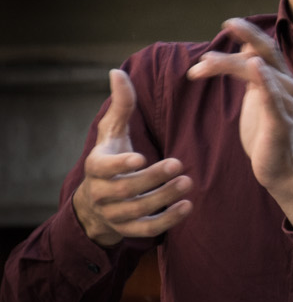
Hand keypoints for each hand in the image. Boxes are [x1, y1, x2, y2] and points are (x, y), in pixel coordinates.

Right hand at [72, 70, 194, 245]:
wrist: (98, 200)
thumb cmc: (111, 156)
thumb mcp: (113, 131)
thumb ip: (121, 105)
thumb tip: (117, 71)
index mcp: (96, 166)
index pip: (103, 167)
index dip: (120, 164)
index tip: (140, 157)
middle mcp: (101, 192)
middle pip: (126, 189)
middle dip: (152, 179)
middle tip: (179, 165)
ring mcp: (114, 213)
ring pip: (138, 210)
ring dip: (163, 198)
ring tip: (188, 182)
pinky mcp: (129, 230)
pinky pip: (148, 230)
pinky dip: (168, 221)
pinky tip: (188, 206)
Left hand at [187, 19, 292, 229]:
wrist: (279, 170)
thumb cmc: (265, 134)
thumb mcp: (256, 98)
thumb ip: (251, 76)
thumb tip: (244, 51)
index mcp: (279, 79)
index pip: (264, 48)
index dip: (247, 34)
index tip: (226, 24)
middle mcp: (287, 86)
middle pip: (267, 51)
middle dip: (247, 35)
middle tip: (225, 25)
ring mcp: (285, 103)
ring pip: (260, 72)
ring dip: (231, 64)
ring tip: (203, 66)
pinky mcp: (281, 122)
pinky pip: (273, 97)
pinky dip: (266, 81)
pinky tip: (256, 67)